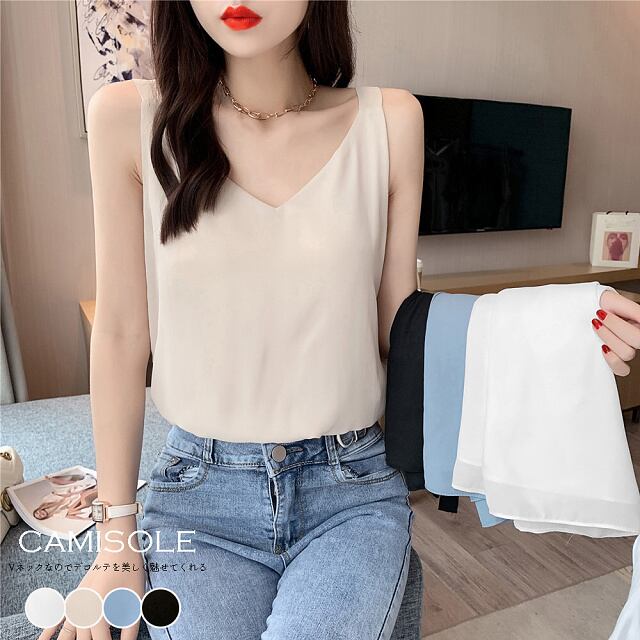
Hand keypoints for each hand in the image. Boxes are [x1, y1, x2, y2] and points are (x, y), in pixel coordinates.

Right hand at [38, 520, 144, 639]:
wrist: (119, 548)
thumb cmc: (130, 572)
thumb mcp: (135, 600)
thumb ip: (131, 628)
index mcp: (99, 612)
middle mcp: (83, 611)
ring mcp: (76, 605)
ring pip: (67, 635)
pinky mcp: (75, 599)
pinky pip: (56, 618)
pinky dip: (47, 633)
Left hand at [592, 289, 639, 375]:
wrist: (579, 311)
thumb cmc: (596, 304)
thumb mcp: (612, 300)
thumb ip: (632, 309)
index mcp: (637, 322)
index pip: (639, 333)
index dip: (619, 325)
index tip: (600, 312)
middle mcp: (634, 336)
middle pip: (637, 341)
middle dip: (614, 327)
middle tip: (597, 317)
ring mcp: (625, 349)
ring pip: (628, 354)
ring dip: (609, 339)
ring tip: (596, 327)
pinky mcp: (615, 360)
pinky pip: (622, 369)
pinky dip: (612, 360)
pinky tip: (602, 348)